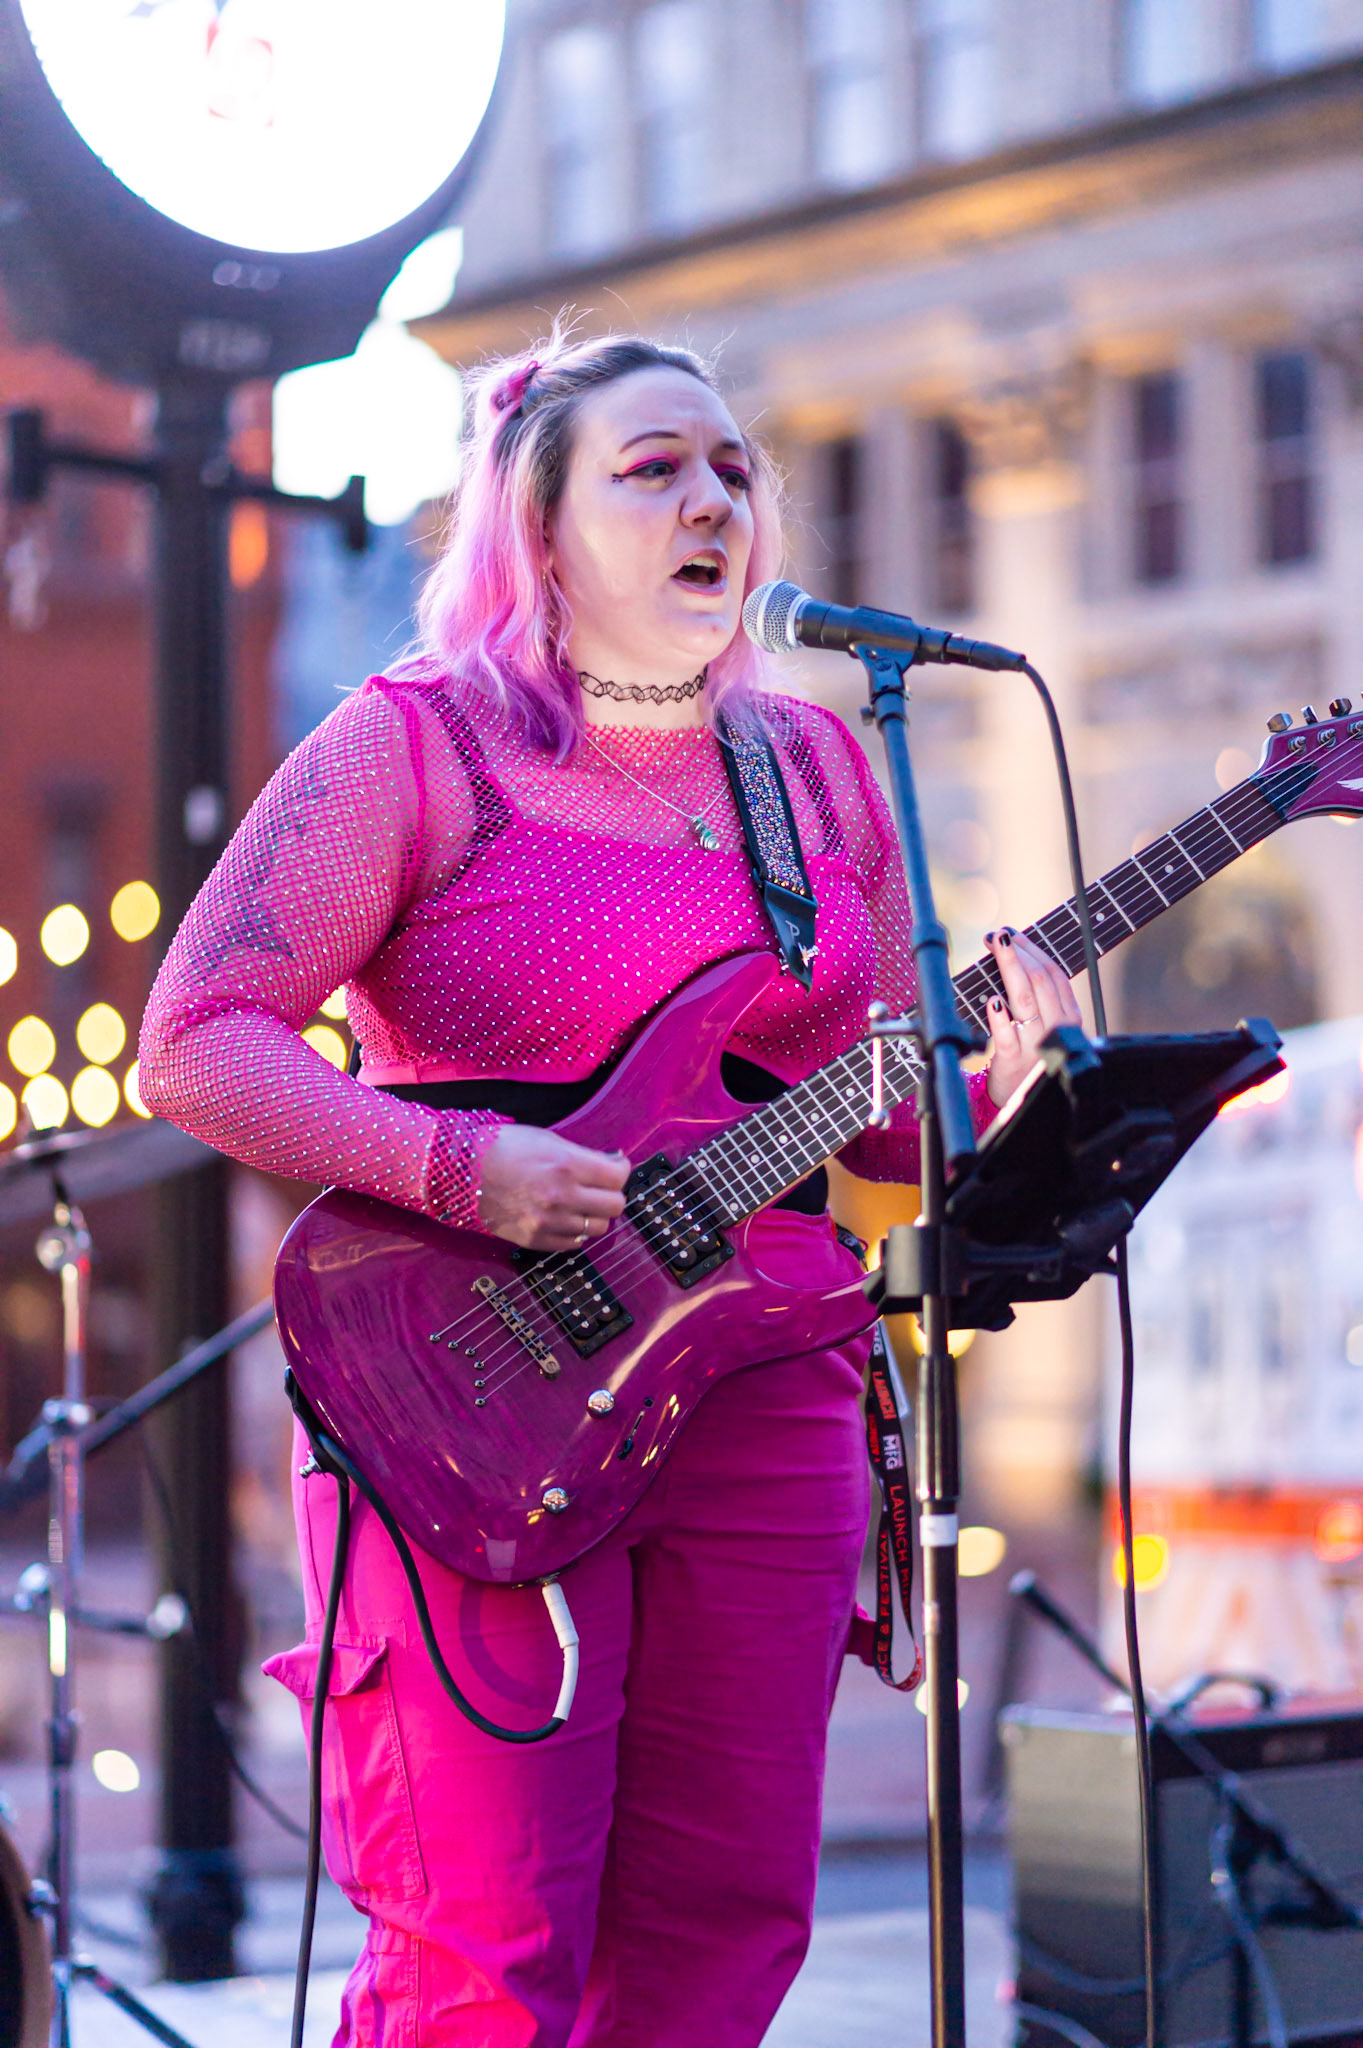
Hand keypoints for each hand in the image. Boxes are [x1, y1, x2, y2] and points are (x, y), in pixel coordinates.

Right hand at [478, 1125, 629, 1250]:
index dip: (620, 1171)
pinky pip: (574, 1244)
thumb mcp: (548, 1140)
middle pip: (615, 1205)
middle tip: (600, 1187)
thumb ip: (583, 1155)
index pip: (617, 1177)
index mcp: (567, 1165)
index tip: (614, 1168)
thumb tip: (614, 1164)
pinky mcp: (535, 1240)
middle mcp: (562, 1196)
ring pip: (598, 1228)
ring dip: (595, 1215)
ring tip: (581, 1203)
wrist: (461, 1172)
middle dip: (611, 1194)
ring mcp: (549, 1222)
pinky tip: (565, 1217)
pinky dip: (575, 1232)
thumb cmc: (503, 1148)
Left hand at [984, 927, 1081, 1107]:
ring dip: (1009, 968)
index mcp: (1068, 1016)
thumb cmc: (1032, 1056)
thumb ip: (1039, 998)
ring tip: (996, 947)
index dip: (1034, 950)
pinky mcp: (1013, 1061)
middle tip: (998, 936)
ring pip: (1024, 999)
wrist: (1025, 1100)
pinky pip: (1007, 1036)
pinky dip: (1000, 1018)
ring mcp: (1036, 1044)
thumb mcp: (1046, 1026)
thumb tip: (1015, 958)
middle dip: (1018, 953)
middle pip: (1039, 981)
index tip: (1013, 934)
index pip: (1054, 974)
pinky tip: (992, 1000)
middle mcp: (1056, 1027)